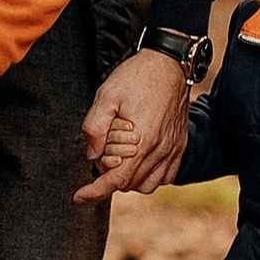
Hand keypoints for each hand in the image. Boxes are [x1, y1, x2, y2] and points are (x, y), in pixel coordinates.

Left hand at [74, 48, 190, 201]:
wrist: (169, 62)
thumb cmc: (136, 77)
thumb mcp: (106, 95)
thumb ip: (95, 128)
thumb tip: (92, 156)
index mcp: (142, 140)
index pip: (116, 180)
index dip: (94, 192)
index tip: (79, 196)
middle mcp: (160, 150)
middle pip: (129, 183)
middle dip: (110, 176)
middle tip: (101, 153)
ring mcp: (173, 149)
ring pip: (147, 185)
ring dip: (129, 179)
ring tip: (119, 158)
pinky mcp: (180, 145)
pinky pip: (165, 176)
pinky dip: (149, 176)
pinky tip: (138, 159)